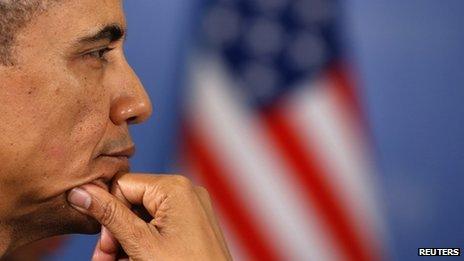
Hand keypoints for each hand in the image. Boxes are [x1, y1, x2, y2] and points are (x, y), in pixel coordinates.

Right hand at [67, 174, 230, 260]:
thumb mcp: (139, 243)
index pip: (122, 184)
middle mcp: (185, 190)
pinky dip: (144, 243)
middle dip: (116, 233)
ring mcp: (191, 207)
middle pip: (132, 202)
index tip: (105, 245)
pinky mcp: (193, 222)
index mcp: (174, 187)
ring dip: (126, 241)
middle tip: (106, 260)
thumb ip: (109, 215)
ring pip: (143, 217)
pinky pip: (159, 225)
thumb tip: (80, 192)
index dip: (108, 214)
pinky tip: (135, 259)